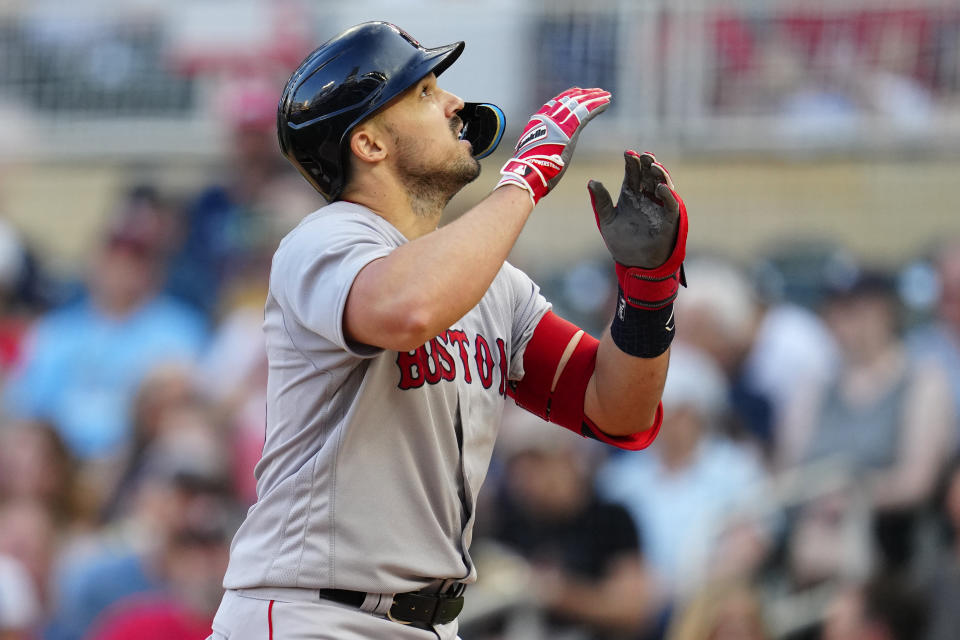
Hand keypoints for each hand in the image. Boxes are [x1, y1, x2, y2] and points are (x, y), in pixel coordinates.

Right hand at [496, 87, 610, 203]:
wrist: (528, 172)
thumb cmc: (529, 169)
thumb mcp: (531, 152)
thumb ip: (537, 147)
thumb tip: (535, 153)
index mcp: (538, 122)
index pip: (555, 103)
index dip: (567, 96)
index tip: (577, 92)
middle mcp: (548, 118)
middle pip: (569, 100)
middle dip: (584, 94)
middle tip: (596, 91)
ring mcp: (559, 122)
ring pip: (580, 103)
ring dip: (594, 97)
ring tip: (606, 94)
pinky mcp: (569, 129)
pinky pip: (586, 112)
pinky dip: (598, 105)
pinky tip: (607, 102)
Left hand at [589, 150, 687, 308]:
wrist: (634, 264)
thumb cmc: (621, 242)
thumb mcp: (606, 220)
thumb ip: (601, 202)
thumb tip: (592, 181)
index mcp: (631, 195)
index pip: (633, 174)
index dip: (631, 163)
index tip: (627, 153)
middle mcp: (646, 198)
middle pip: (648, 175)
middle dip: (647, 164)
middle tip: (643, 156)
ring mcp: (658, 207)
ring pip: (662, 184)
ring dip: (659, 174)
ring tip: (653, 165)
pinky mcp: (669, 219)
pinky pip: (671, 204)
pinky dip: (668, 195)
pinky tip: (660, 188)